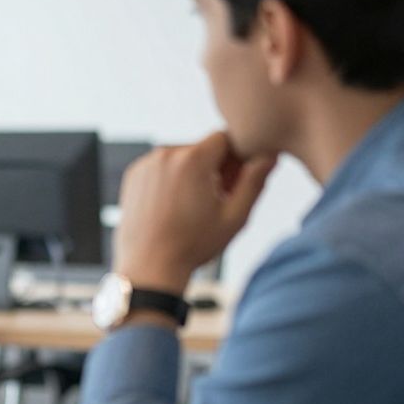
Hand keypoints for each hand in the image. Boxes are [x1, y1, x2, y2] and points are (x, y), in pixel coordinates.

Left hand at [114, 131, 275, 293]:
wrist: (150, 265)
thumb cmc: (193, 244)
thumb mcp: (235, 216)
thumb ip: (255, 181)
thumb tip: (270, 155)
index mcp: (192, 159)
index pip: (224, 138)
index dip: (234, 158)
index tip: (233, 182)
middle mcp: (165, 153)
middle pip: (202, 148)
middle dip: (213, 167)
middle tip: (215, 199)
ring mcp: (146, 163)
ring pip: (181, 157)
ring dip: (191, 173)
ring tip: (193, 206)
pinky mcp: (133, 174)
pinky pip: (161, 166)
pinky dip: (170, 179)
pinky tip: (173, 206)